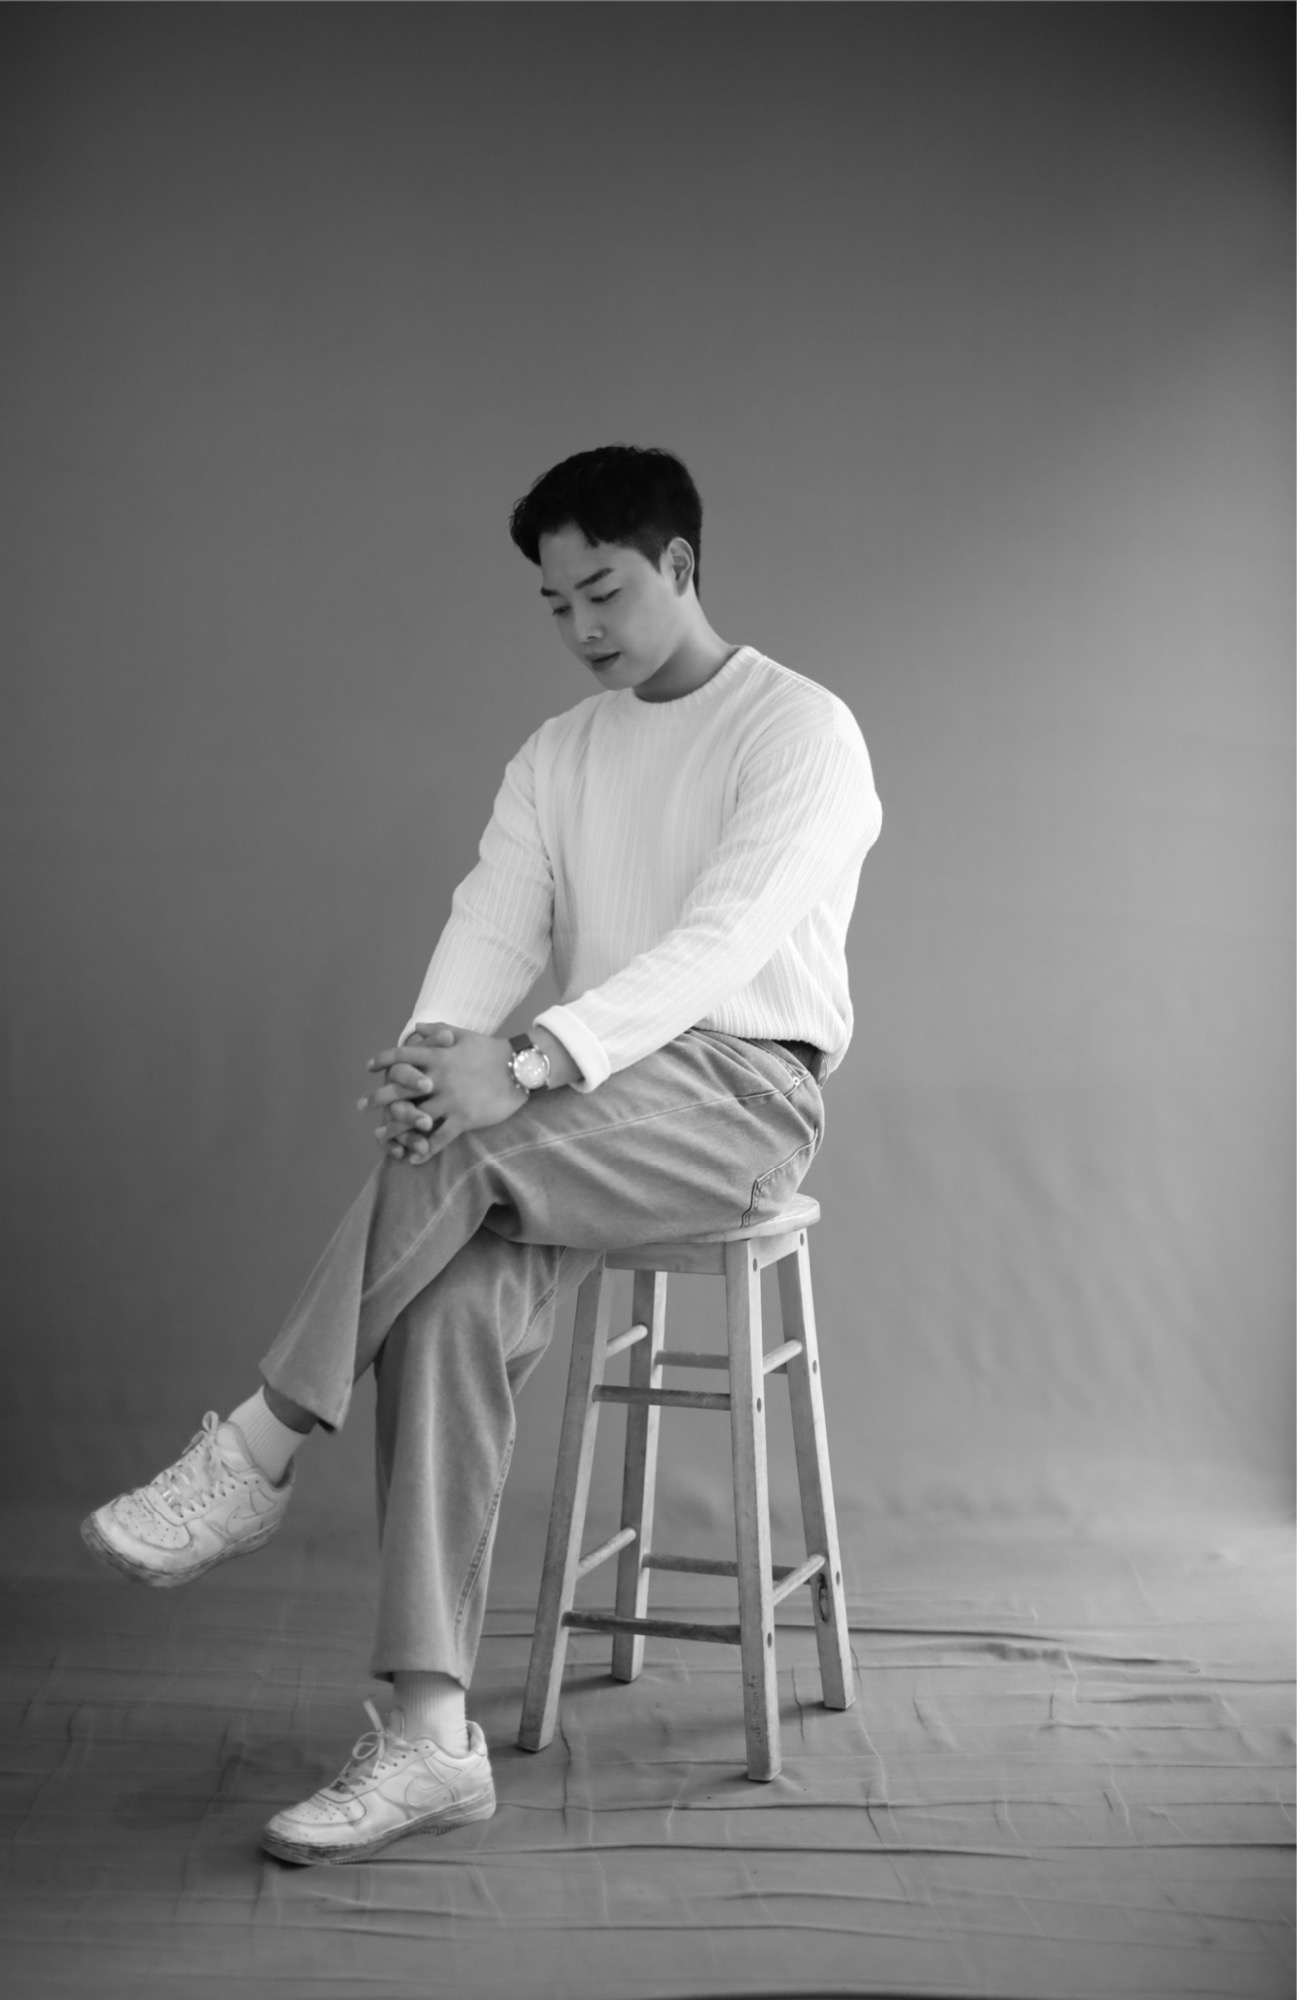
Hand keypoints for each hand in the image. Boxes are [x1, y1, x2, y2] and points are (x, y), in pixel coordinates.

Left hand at [360, 1023, 527, 1164]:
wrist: (520, 1068)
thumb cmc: (491, 1050)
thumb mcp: (463, 1035)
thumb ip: (437, 1032)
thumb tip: (417, 1028)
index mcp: (437, 1056)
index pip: (402, 1056)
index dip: (383, 1060)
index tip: (369, 1067)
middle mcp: (439, 1079)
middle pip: (400, 1089)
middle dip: (378, 1098)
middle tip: (361, 1106)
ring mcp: (451, 1100)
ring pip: (415, 1117)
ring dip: (395, 1128)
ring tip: (380, 1136)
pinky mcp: (464, 1118)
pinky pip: (440, 1138)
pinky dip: (425, 1149)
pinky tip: (413, 1157)